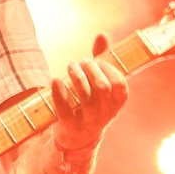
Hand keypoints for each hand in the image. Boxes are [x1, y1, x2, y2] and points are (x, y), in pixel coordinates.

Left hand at [52, 33, 127, 151]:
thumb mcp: (99, 85)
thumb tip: (102, 35)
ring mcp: (88, 122)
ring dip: (76, 78)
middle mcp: (105, 113)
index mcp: (116, 103)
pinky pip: (65, 111)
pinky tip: (55, 81)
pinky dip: (59, 94)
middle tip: (79, 62)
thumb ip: (101, 61)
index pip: (120, 84)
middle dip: (90, 70)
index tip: (96, 60)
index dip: (108, 68)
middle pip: (102, 88)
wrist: (77, 139)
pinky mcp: (70, 127)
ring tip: (70, 67)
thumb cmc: (90, 104)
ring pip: (85, 98)